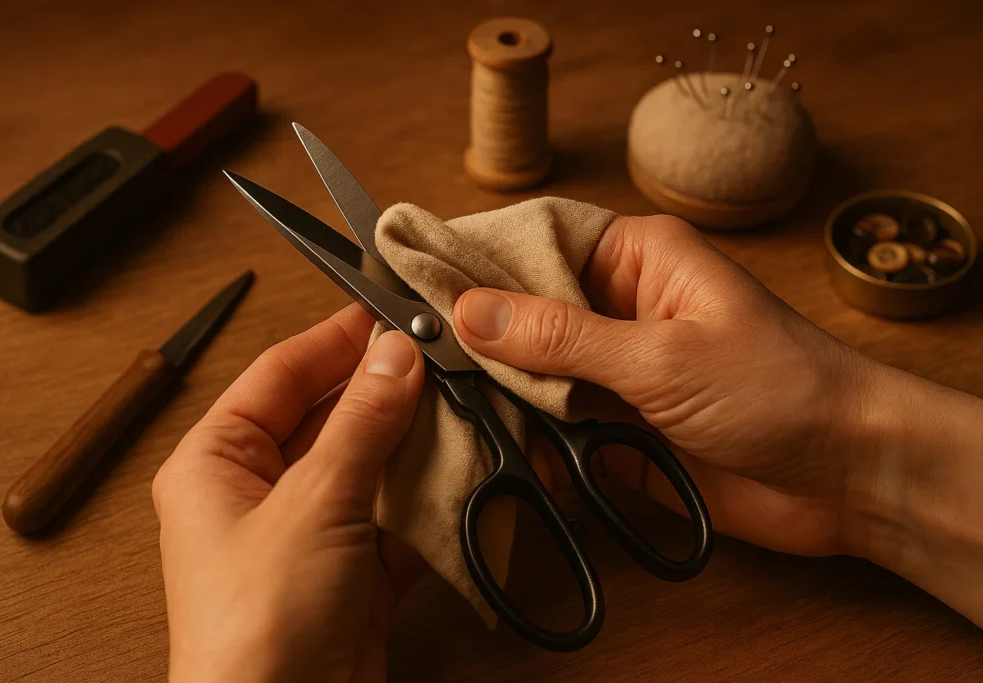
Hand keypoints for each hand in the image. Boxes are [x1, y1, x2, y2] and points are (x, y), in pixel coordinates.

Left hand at [152, 304, 425, 682]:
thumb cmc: (254, 627)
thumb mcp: (313, 501)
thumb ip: (361, 422)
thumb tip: (395, 357)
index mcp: (216, 462)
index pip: (280, 375)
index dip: (335, 339)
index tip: (388, 312)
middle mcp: (258, 493)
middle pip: (329, 417)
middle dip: (385, 392)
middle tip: (438, 359)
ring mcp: (307, 533)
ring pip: (368, 465)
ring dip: (413, 443)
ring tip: (460, 406)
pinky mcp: (350, 573)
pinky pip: (393, 517)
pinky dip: (428, 499)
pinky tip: (463, 474)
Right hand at [454, 214, 982, 625]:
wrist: (848, 478)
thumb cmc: (782, 388)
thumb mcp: (662, 356)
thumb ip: (562, 338)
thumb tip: (471, 311)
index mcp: (638, 259)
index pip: (537, 241)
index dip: (477, 257)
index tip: (415, 278)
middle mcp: (619, 308)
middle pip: (525, 309)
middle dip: (479, 336)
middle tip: (420, 355)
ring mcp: (615, 371)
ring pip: (532, 371)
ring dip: (498, 391)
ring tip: (443, 404)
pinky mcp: (616, 429)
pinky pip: (552, 427)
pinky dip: (525, 441)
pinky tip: (491, 450)